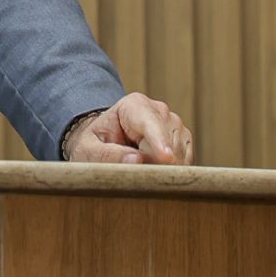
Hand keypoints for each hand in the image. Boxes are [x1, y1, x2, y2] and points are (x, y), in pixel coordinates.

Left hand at [64, 92, 192, 164]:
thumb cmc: (96, 142)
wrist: (107, 140)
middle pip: (167, 142)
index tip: (166, 157)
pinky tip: (155, 170)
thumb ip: (107, 154)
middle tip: (135, 171)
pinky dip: (173, 171)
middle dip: (155, 162)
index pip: (150, 123)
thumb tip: (135, 160)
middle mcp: (159, 111)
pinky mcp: (183, 142)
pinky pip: (187, 161)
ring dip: (163, 168)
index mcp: (134, 105)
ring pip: (179, 154)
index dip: (159, 141)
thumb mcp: (89, 149)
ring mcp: (175, 125)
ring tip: (141, 167)